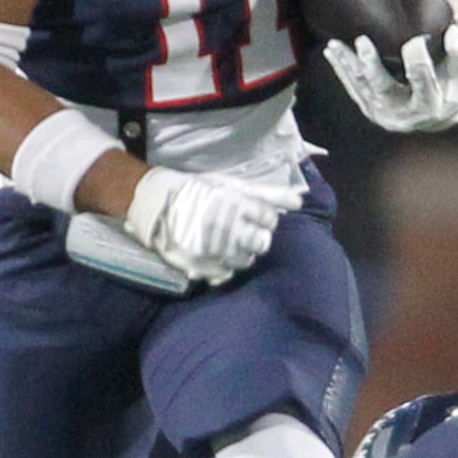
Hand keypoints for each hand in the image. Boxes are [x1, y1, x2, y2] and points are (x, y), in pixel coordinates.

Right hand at [124, 166, 305, 284]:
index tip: (254, 216)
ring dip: (242, 252)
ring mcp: (212, 247)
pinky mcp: (199, 264)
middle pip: (261, 243)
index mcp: (234, 203)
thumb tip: (298, 202)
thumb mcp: (233, 185)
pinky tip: (218, 253)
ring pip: (246, 260)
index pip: (269, 219)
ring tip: (229, 241)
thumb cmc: (200, 190)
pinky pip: (226, 272)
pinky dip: (225, 265)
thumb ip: (268, 194)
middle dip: (257, 237)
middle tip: (243, 231)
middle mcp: (225, 226)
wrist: (159, 202)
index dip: (265, 218)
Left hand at [325, 15, 457, 132]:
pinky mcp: (369, 108)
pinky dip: (341, 70)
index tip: (414, 41)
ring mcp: (383, 113)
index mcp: (431, 106)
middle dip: (371, 66)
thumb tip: (452, 31)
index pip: (423, 81)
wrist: (436, 114)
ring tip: (335, 44)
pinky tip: (331, 52)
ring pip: (362, 87)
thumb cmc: (451, 85)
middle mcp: (404, 114)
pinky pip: (353, 88)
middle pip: (384, 89)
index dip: (418, 60)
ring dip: (347, 64)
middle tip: (361, 41)